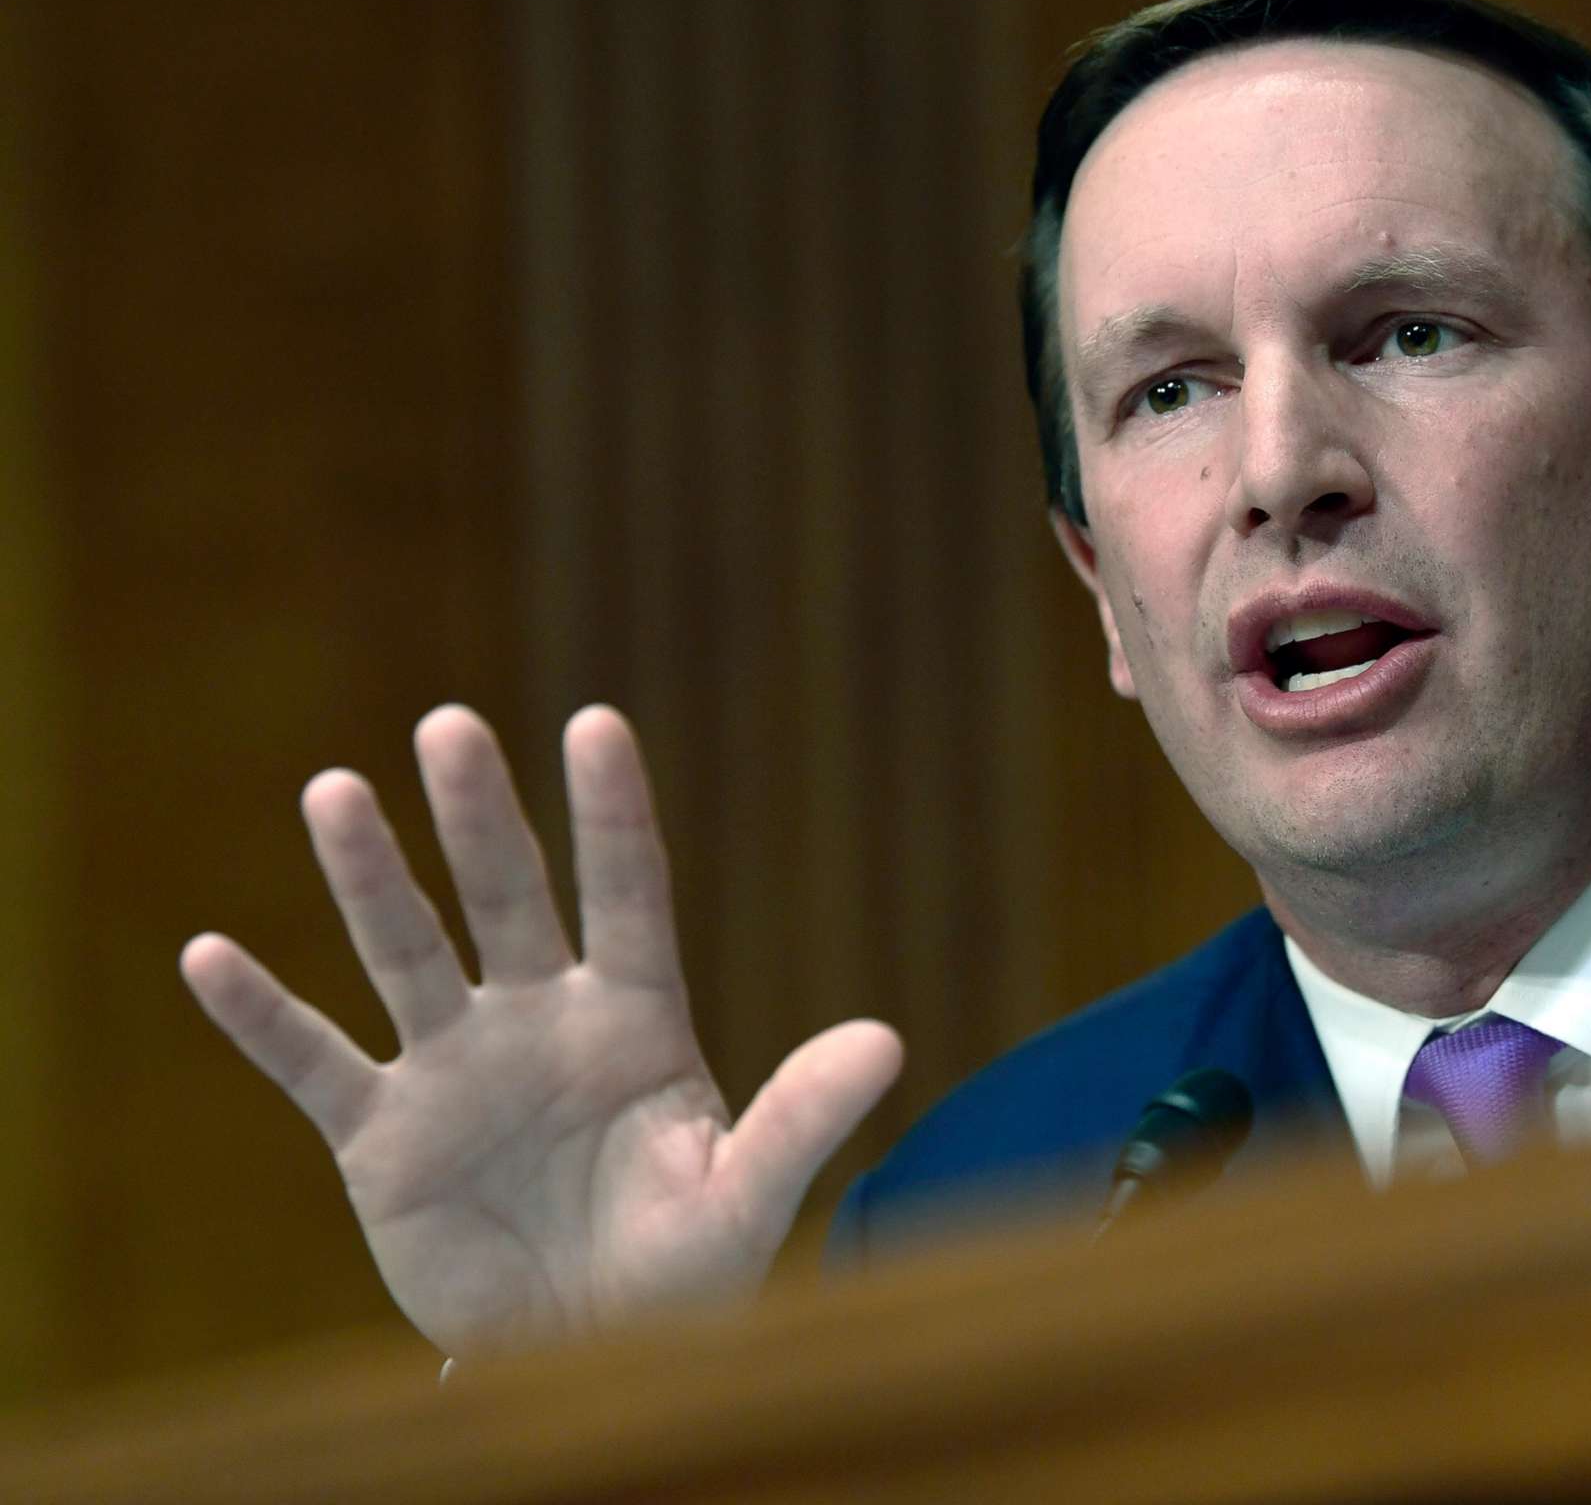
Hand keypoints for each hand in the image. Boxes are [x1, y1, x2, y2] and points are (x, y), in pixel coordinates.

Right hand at [180, 705, 902, 1358]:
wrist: (595, 1361)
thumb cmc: (685, 1275)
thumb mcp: (747, 1197)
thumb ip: (805, 1117)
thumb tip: (888, 1040)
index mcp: (637, 1019)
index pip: (628, 894)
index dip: (613, 814)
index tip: (597, 722)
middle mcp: (541, 1022)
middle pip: (507, 899)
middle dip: (479, 816)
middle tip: (451, 723)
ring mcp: (457, 1072)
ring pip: (407, 954)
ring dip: (368, 878)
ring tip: (335, 791)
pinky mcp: (384, 1140)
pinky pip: (314, 1065)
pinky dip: (261, 1016)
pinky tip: (209, 956)